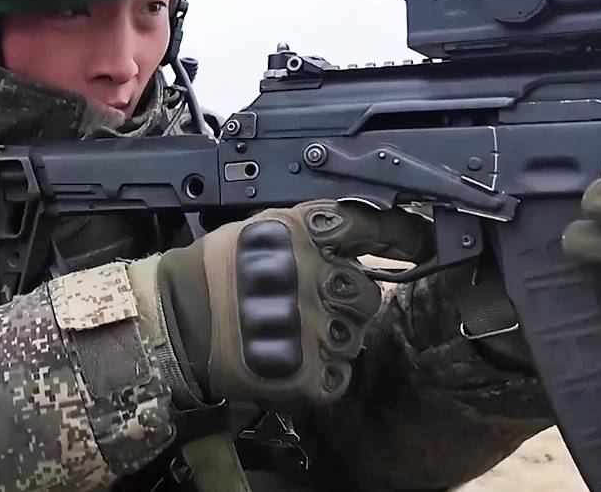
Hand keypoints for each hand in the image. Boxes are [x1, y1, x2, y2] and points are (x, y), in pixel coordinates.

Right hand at [153, 200, 432, 404]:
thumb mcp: (262, 227)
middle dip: (348, 302)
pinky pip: (339, 374)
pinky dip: (321, 372)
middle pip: (370, 294)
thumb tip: (366, 227)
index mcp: (305, 235)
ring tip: (290, 334)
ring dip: (333, 338)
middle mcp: (316, 277)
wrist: (174, 325)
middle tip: (310, 306)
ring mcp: (315, 328)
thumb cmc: (213, 272)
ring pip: (356, 337)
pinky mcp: (310, 373)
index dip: (405, 235)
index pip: (373, 227)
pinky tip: (290, 359)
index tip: (426, 241)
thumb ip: (313, 229)